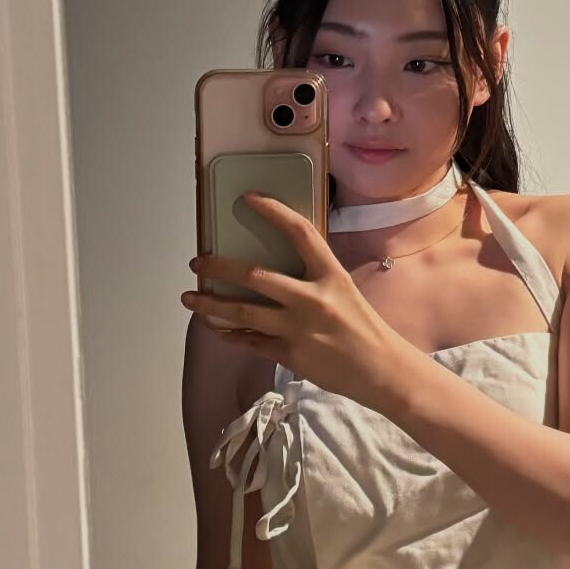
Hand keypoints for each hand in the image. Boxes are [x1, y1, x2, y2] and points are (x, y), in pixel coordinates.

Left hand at [181, 192, 409, 407]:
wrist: (380, 369)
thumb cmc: (362, 326)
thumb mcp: (343, 290)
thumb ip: (313, 277)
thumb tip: (273, 266)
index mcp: (330, 275)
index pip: (299, 232)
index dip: (272, 211)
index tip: (248, 199)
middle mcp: (312, 299)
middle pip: (255, 276)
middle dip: (219, 268)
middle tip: (197, 262)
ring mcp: (298, 328)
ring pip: (242, 312)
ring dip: (210, 305)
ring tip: (189, 298)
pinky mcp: (289, 354)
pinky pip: (249, 342)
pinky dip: (228, 334)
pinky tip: (215, 328)